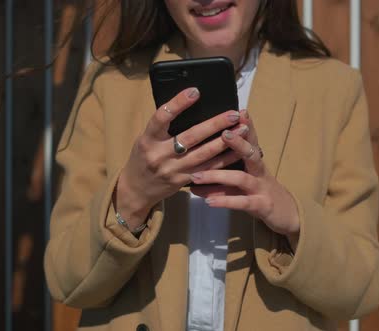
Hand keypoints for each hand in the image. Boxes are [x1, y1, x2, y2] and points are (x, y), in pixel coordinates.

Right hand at [115, 87, 246, 229]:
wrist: (136, 190)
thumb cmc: (143, 158)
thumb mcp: (145, 139)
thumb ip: (162, 127)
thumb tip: (187, 105)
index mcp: (148, 140)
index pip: (161, 117)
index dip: (178, 103)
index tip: (195, 91)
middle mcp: (160, 155)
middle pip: (191, 137)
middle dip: (215, 124)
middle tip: (233, 113)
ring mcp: (173, 170)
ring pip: (204, 154)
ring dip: (226, 141)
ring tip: (242, 128)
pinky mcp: (183, 181)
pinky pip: (208, 169)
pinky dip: (224, 160)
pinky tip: (238, 151)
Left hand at [190, 110, 300, 238]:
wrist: (286, 214)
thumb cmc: (260, 192)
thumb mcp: (244, 181)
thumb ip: (222, 175)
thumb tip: (195, 170)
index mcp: (255, 162)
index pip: (251, 140)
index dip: (247, 126)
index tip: (240, 111)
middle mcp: (259, 172)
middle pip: (251, 153)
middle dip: (238, 143)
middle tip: (223, 133)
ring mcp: (261, 188)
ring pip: (241, 178)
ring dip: (218, 176)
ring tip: (197, 176)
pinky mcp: (262, 206)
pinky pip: (242, 202)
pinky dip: (225, 201)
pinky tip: (209, 201)